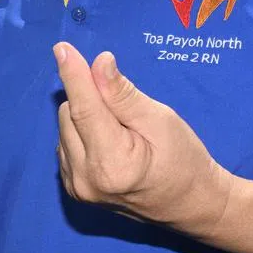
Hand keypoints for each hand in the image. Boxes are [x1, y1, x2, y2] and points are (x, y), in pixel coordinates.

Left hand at [53, 42, 233, 235]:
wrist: (191, 205)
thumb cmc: (184, 160)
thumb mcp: (161, 120)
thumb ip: (124, 95)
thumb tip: (98, 64)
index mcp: (112, 163)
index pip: (83, 109)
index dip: (73, 75)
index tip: (62, 48)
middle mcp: (86, 179)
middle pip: (69, 114)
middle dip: (91, 100)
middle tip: (126, 113)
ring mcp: (77, 188)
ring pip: (64, 127)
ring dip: (85, 118)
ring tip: (122, 133)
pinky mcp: (74, 189)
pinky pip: (65, 144)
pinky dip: (82, 134)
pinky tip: (108, 143)